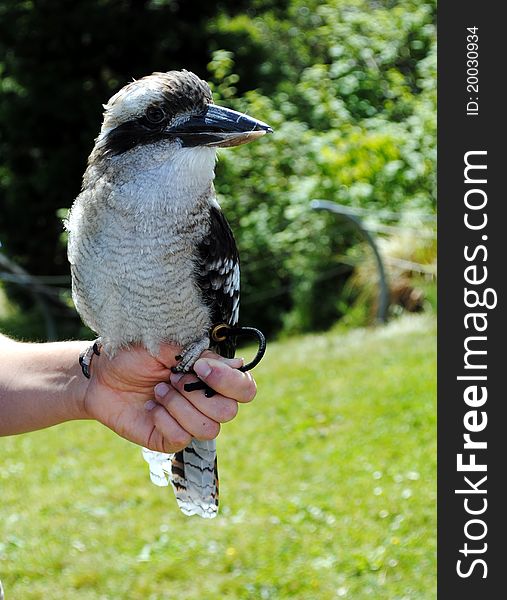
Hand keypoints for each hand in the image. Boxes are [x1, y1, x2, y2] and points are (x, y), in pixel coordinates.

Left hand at [83, 345, 255, 451]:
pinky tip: (150, 408)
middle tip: (171, 378)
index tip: (199, 367)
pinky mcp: (170, 439)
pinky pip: (182, 438)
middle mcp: (207, 401)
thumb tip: (238, 365)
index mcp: (213, 377)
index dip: (229, 381)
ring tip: (158, 391)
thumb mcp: (170, 346)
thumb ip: (204, 355)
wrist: (101, 375)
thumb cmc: (136, 355)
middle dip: (196, 394)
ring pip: (208, 429)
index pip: (245, 389)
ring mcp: (189, 422)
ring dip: (179, 407)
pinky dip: (164, 420)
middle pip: (229, 411)